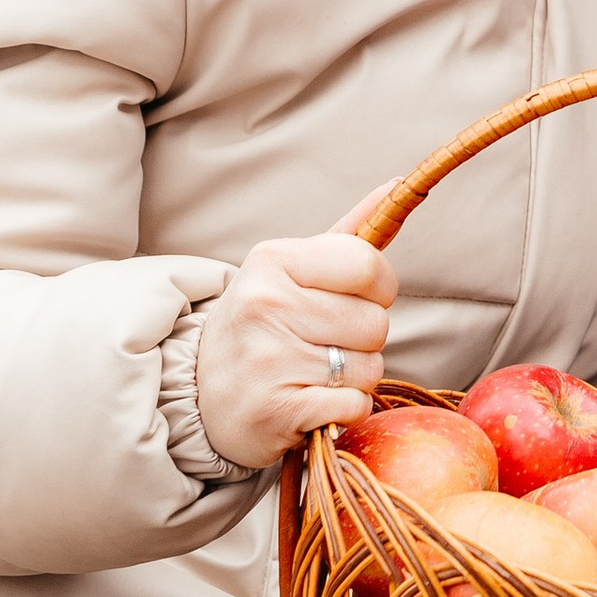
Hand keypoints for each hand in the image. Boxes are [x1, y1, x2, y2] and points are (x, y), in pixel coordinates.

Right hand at [193, 230, 398, 473]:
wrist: (200, 394)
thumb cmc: (263, 323)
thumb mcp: (291, 271)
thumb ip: (347, 235)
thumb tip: (395, 185)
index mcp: (272, 261)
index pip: (368, 266)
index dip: (380, 288)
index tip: (360, 298)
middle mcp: (266, 306)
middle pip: (375, 323)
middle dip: (364, 338)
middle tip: (327, 342)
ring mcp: (269, 361)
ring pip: (370, 368)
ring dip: (355, 376)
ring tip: (316, 372)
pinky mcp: (278, 411)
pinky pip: (356, 406)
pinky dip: (346, 409)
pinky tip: (314, 400)